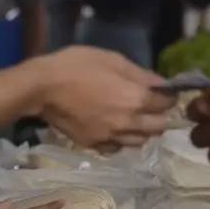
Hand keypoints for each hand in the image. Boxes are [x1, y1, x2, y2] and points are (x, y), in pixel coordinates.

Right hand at [30, 47, 176, 147]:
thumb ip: (141, 74)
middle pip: (159, 127)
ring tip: (134, 118)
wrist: (41, 88)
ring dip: (143, 131)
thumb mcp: (113, 60)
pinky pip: (117, 148)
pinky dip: (121, 141)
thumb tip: (161, 84)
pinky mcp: (94, 146)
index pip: (167, 104)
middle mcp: (128, 123)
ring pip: (140, 141)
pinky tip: (114, 129)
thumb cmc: (78, 66)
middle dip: (160, 116)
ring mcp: (111, 137)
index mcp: (136, 99)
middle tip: (151, 106)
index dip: (168, 97)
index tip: (164, 93)